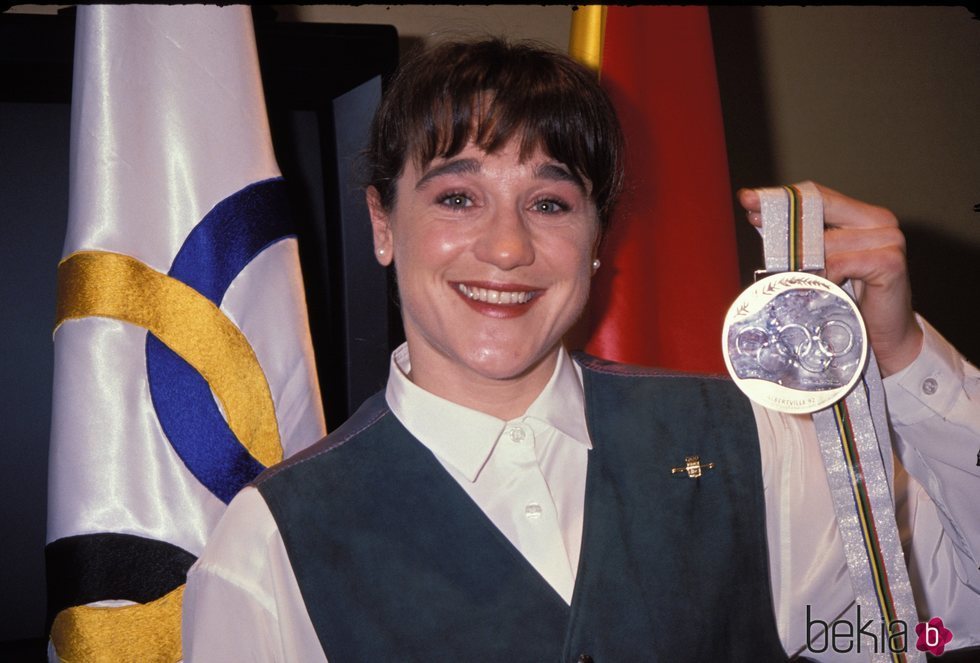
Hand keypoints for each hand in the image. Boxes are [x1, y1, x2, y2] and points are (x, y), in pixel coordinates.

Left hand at [737, 183, 922, 376]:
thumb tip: (758, 219)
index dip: (782, 197)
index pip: (818, 196)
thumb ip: (800, 242)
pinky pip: (840, 262)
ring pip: (826, 241)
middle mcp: (880, 221)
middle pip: (821, 209)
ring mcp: (889, 239)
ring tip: (804, 281)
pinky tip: (827, 289)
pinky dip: (827, 277)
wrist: (882, 338)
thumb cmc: (848, 301)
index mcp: (863, 216)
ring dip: (806, 263)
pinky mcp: (890, 262)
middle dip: (782, 217)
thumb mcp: (818, 264)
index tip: (749, 198)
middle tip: (752, 218)